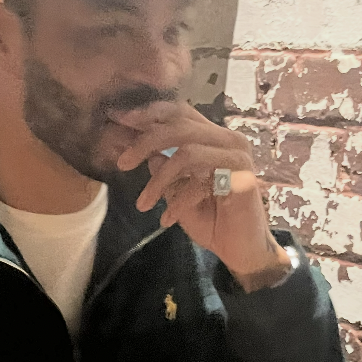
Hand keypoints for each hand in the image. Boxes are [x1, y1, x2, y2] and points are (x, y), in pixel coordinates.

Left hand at [113, 103, 288, 288]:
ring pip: (186, 153)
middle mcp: (228, 140)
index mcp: (213, 137)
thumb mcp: (175, 190)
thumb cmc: (210, 219)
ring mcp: (238, 157)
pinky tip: (167, 220)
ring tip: (143, 204)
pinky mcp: (243, 179)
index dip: (148, 114)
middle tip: (122, 163)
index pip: (179, 112)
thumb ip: (160, 166)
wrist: (241, 250)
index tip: (118, 121)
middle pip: (180, 126)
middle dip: (145, 142)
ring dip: (158, 180)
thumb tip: (135, 145)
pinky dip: (178, 202)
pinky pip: (200, 182)